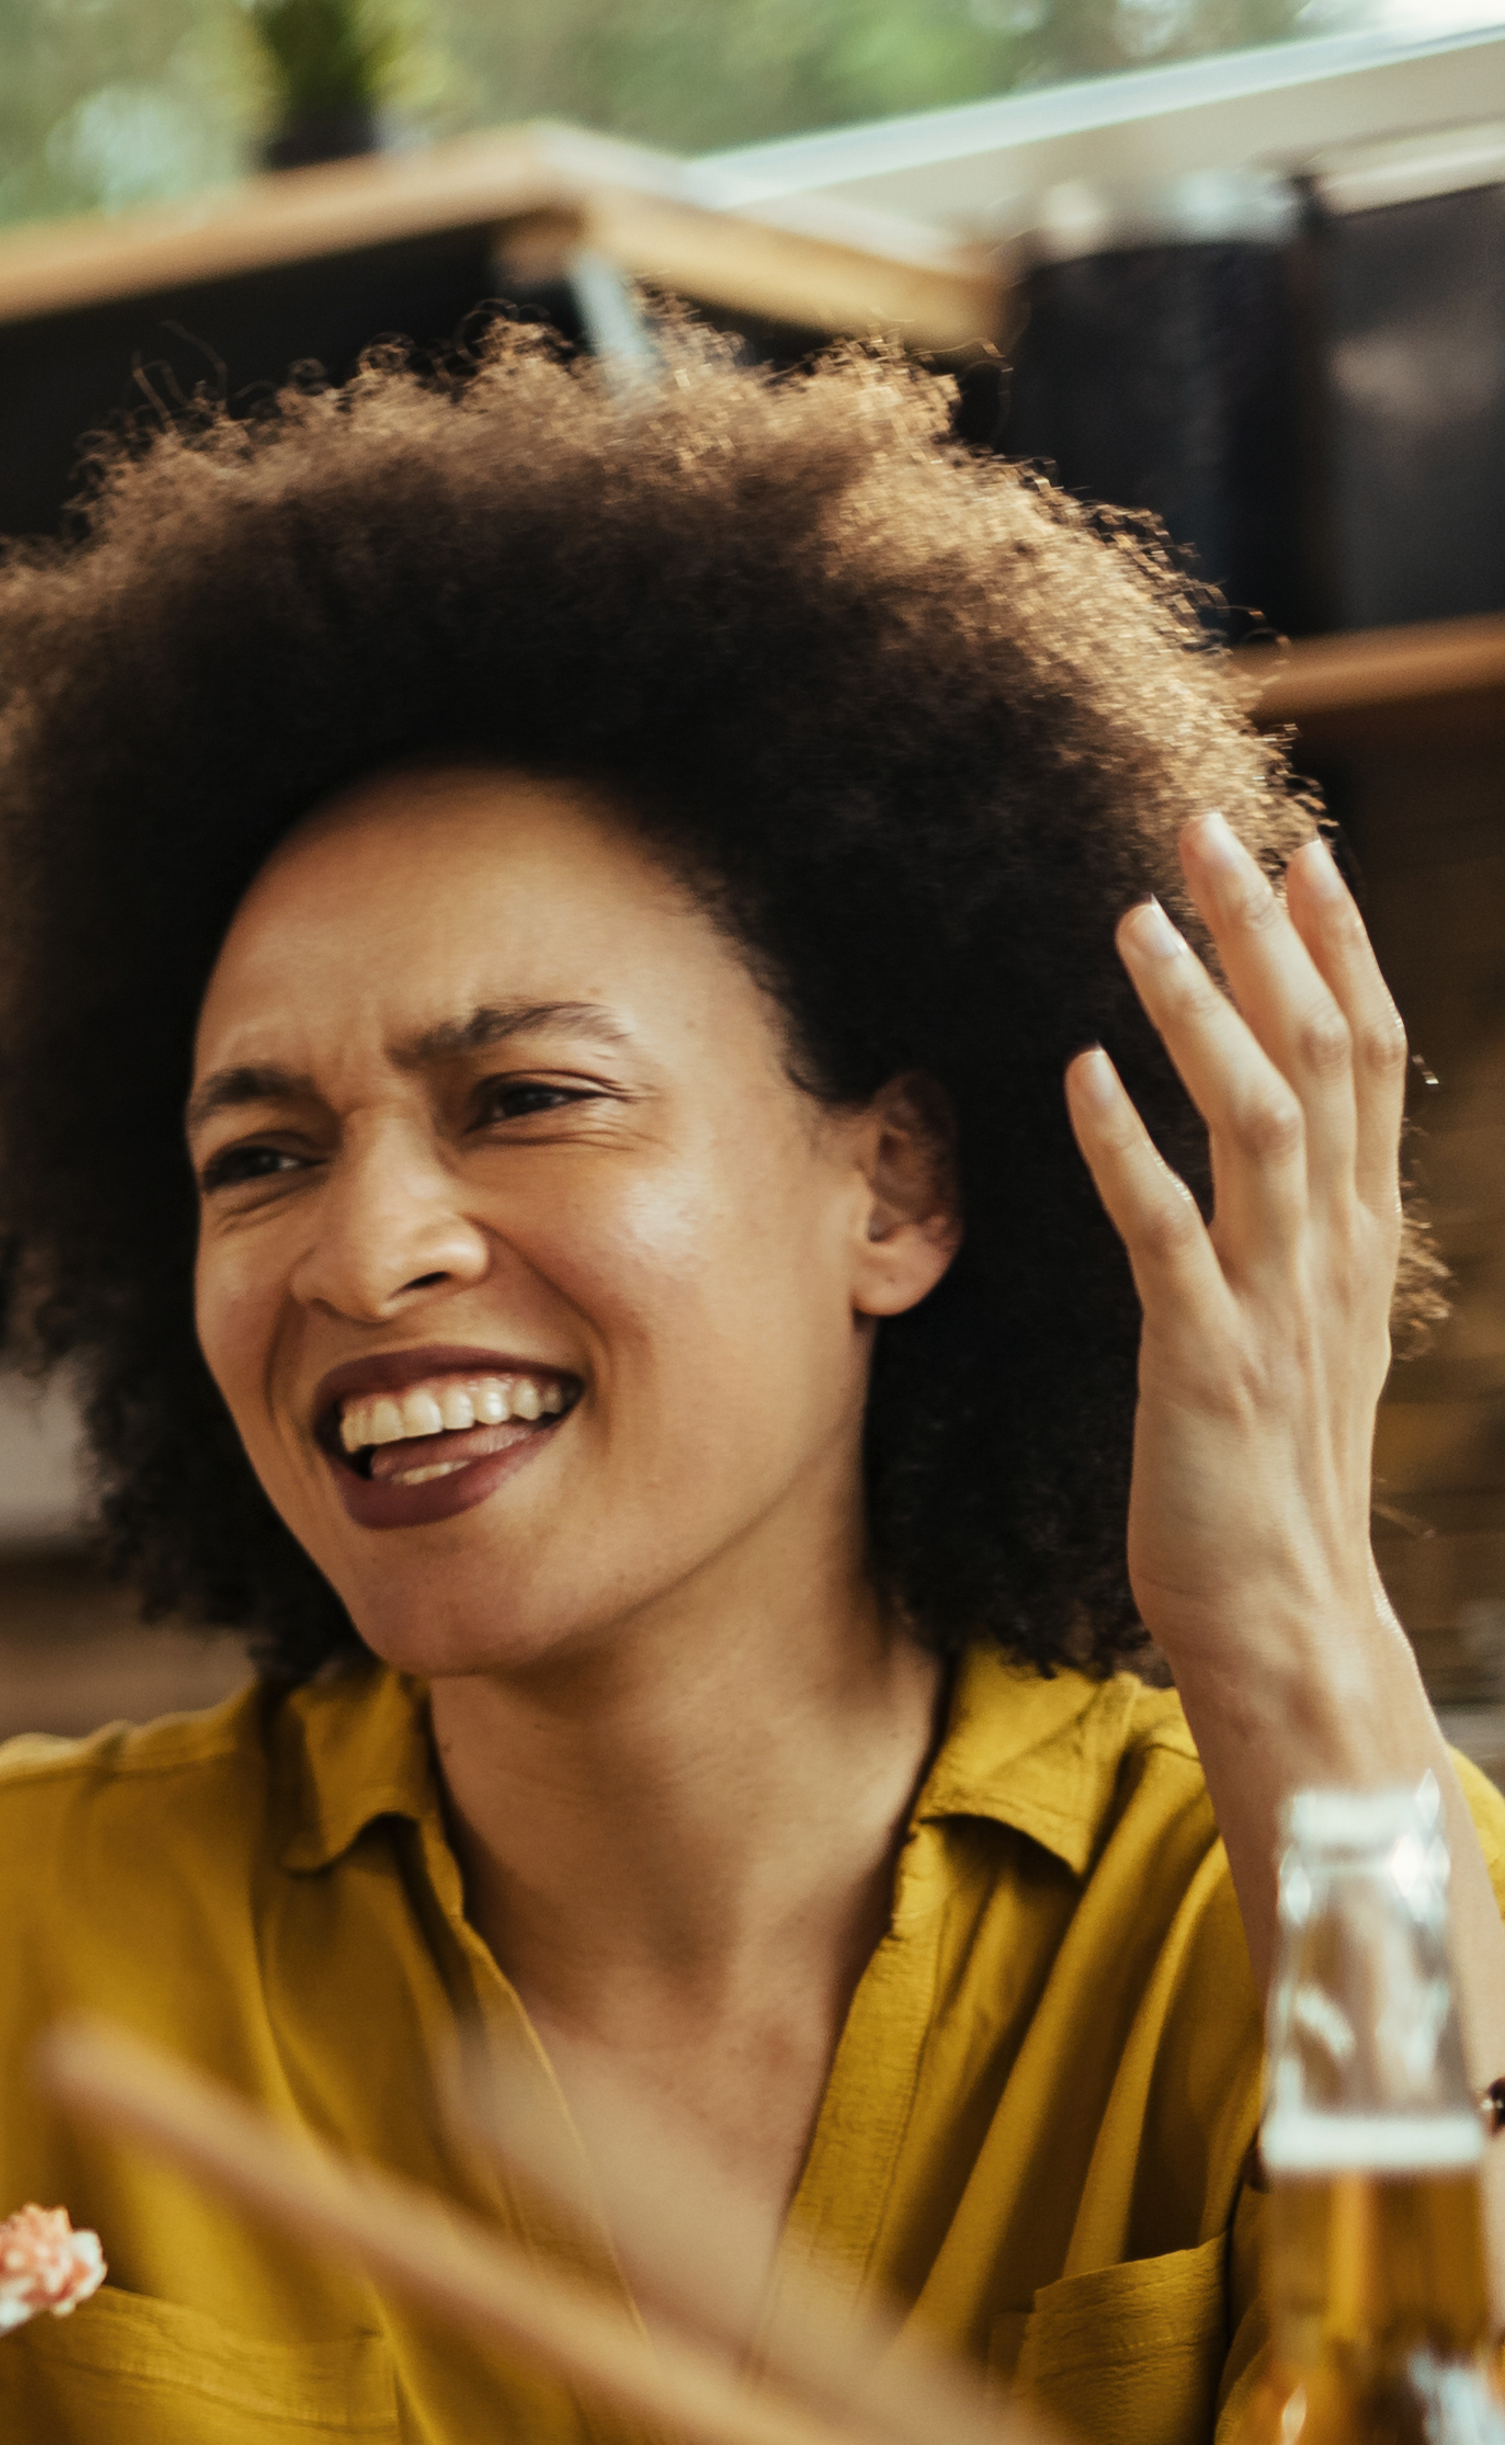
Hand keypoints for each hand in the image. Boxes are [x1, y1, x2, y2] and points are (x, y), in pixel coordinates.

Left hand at [1076, 810, 1419, 1717]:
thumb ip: (1286, 1233)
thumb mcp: (1297, 1331)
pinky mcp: (1205, 1362)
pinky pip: (1164, 1236)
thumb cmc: (1268, 1478)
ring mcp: (1273, 1303)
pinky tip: (1079, 1072)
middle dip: (1269, 937)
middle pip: (1320, 1055)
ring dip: (1201, 1011)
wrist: (1286, 1615)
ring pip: (1256, 1122)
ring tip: (1138, 918)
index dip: (1336, 950)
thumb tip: (1264, 1141)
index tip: (1301, 851)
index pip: (1365, 1058)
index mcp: (1353, 1234)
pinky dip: (1126, 1148)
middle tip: (1211, 829)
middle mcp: (1330, 1249)